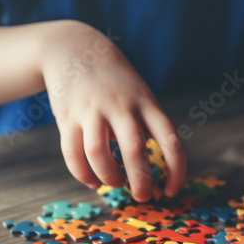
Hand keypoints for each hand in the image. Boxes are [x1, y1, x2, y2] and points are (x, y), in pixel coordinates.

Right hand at [41, 20, 185, 201]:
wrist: (74, 47)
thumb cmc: (116, 82)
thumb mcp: (141, 95)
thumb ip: (148, 128)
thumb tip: (150, 174)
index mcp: (147, 103)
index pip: (170, 141)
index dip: (175, 171)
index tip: (171, 191)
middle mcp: (121, 105)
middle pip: (134, 151)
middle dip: (141, 182)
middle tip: (142, 196)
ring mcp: (92, 109)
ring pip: (99, 154)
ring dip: (109, 178)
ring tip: (114, 183)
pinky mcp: (67, 115)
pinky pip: (72, 153)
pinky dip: (83, 174)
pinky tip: (93, 181)